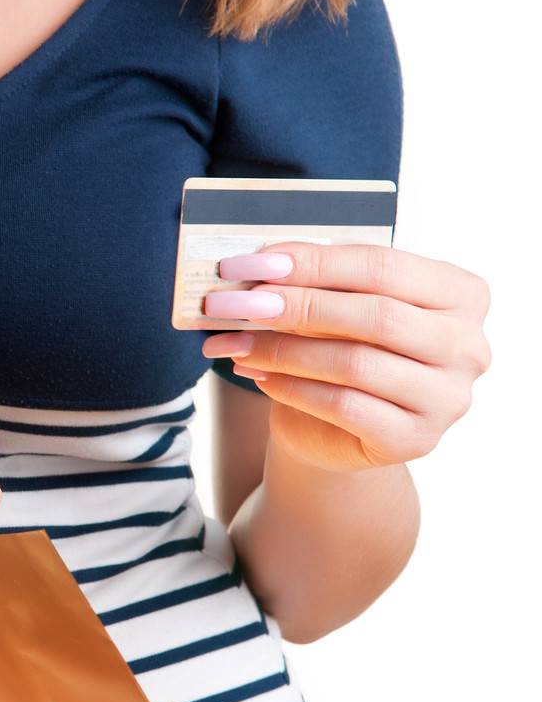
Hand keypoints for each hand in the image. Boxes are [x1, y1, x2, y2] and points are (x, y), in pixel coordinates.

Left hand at [201, 243, 491, 471]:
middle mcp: (467, 345)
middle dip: (296, 306)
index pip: (383, 266)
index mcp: (460, 293)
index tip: (251, 263)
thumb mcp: (336, 308)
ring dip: (283, 350)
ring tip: (235, 343)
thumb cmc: (342, 350)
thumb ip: (314, 283)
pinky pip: (344, 406)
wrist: (338, 429)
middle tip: (234, 304)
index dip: (314, 262)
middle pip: (375, 315)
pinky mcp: (416, 439)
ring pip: (356, 363)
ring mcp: (448, 397)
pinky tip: (258, 375)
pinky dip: (293, 388)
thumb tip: (255, 265)